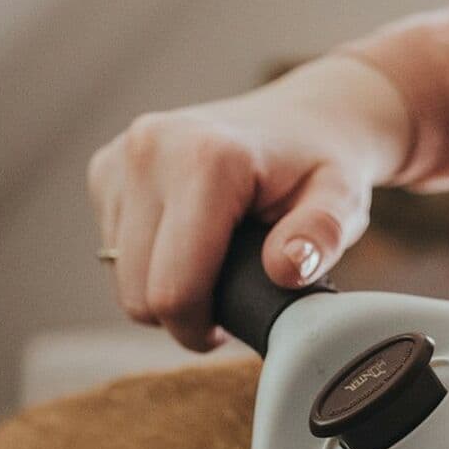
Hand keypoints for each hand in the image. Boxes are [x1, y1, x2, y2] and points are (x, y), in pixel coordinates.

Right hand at [87, 55, 408, 349]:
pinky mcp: (106, 168)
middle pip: (138, 293)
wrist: (302, 118)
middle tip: (230, 297)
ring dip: (165, 287)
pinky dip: (149, 262)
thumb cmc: (321, 168)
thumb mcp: (342, 201)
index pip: (174, 289)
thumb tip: (285, 269)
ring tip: (216, 264)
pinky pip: (113, 251)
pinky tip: (189, 239)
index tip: (233, 327)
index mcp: (205, 158)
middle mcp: (150, 149)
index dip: (201, 329)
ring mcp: (121, 157)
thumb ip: (322, 237)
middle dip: (182, 314)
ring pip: (120, 277)